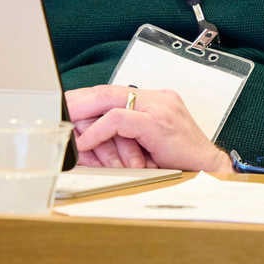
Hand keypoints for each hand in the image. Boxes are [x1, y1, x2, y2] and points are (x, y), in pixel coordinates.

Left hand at [66, 84, 233, 173]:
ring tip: (65, 133)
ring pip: (110, 101)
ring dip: (83, 119)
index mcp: (156, 100)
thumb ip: (118, 138)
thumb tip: (82, 141)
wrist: (209, 172)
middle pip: (107, 91)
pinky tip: (84, 143)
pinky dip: (97, 131)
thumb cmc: (180, 162)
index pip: (112, 92)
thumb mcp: (143, 147)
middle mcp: (158, 98)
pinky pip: (118, 119)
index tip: (63, 107)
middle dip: (76, 102)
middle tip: (54, 111)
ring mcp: (160, 107)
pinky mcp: (159, 121)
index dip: (85, 99)